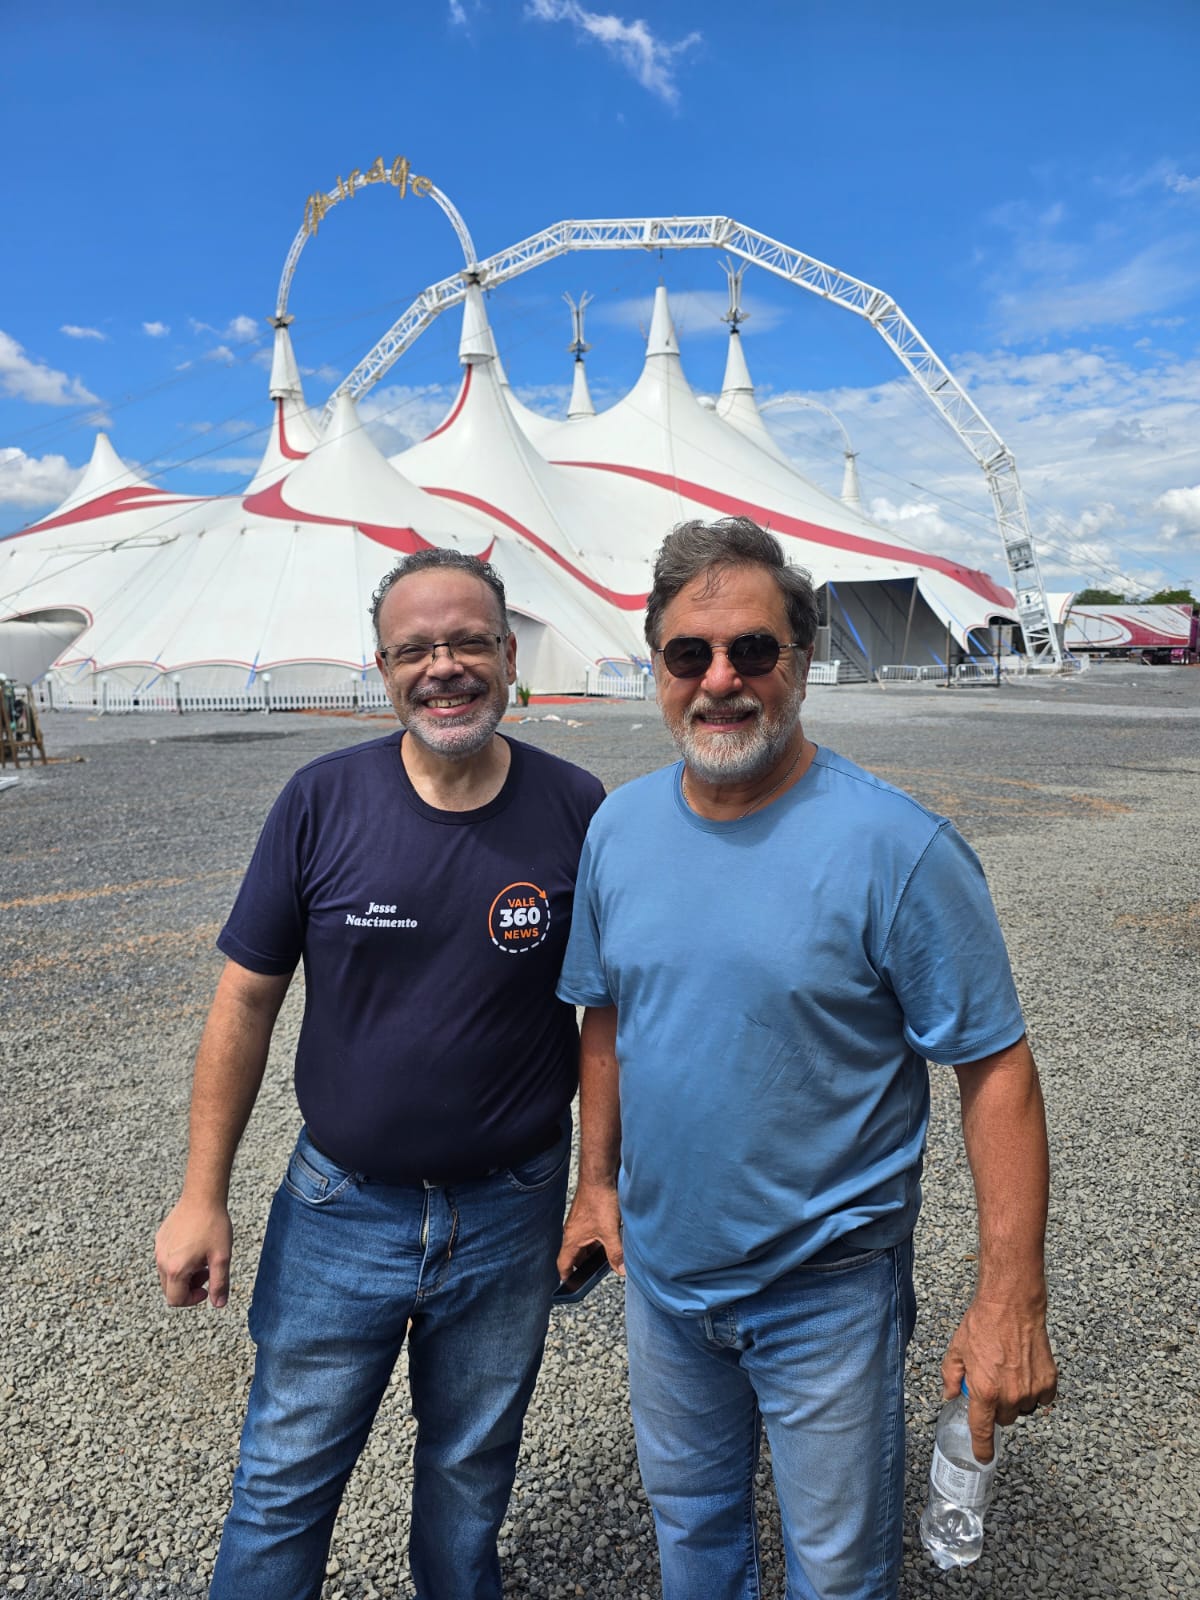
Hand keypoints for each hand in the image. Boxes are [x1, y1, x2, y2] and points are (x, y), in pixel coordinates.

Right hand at [155, 1195, 233, 1308]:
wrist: (202, 1196)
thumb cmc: (214, 1226)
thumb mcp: (222, 1257)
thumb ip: (220, 1284)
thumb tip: (219, 1305)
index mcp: (176, 1269)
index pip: (175, 1300)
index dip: (192, 1300)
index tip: (207, 1288)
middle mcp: (162, 1261)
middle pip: (170, 1289)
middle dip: (189, 1287)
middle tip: (207, 1272)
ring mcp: (159, 1249)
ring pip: (167, 1274)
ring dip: (184, 1274)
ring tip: (202, 1258)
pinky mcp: (160, 1238)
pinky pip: (166, 1258)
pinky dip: (178, 1260)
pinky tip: (195, 1246)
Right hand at [557, 1180, 623, 1280]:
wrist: (600, 1175)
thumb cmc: (599, 1200)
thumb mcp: (610, 1232)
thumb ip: (615, 1253)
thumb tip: (620, 1270)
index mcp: (571, 1239)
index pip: (563, 1264)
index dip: (566, 1277)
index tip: (570, 1287)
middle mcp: (573, 1231)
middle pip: (575, 1255)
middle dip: (585, 1266)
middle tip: (596, 1274)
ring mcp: (581, 1222)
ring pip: (585, 1244)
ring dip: (594, 1252)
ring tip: (609, 1257)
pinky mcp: (589, 1215)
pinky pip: (591, 1233)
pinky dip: (599, 1239)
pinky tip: (613, 1239)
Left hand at [942, 1292, 1057, 1461]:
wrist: (1012, 1305)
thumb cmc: (982, 1324)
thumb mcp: (956, 1349)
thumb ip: (951, 1377)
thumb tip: (950, 1395)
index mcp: (985, 1392)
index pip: (983, 1431)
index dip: (982, 1448)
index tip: (982, 1457)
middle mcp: (1010, 1396)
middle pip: (1004, 1419)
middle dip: (996, 1407)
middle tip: (992, 1383)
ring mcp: (1032, 1390)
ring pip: (1022, 1409)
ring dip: (1016, 1399)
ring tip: (1009, 1372)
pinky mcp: (1049, 1381)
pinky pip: (1042, 1399)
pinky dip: (1035, 1391)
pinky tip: (1026, 1371)